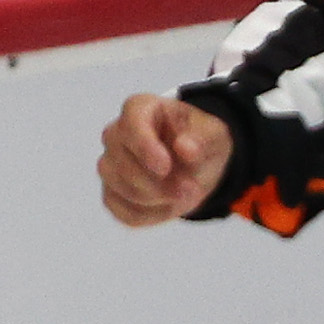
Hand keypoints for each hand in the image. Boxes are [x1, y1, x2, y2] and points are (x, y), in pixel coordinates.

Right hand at [98, 92, 232, 227]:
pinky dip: (152, 215)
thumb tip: (185, 148)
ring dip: (156, 199)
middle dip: (157, 183)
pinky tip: (170, 205)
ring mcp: (109, 165)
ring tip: (186, 195)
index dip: (144, 147)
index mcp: (140, 109)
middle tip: (191, 189)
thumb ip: (203, 138)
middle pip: (120, 163)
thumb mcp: (214, 134)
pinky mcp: (111, 194)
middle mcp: (116, 135)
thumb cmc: (199, 140)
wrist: (195, 164)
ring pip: (119, 188)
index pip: (130, 124)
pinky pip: (124, 212)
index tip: (165, 167)